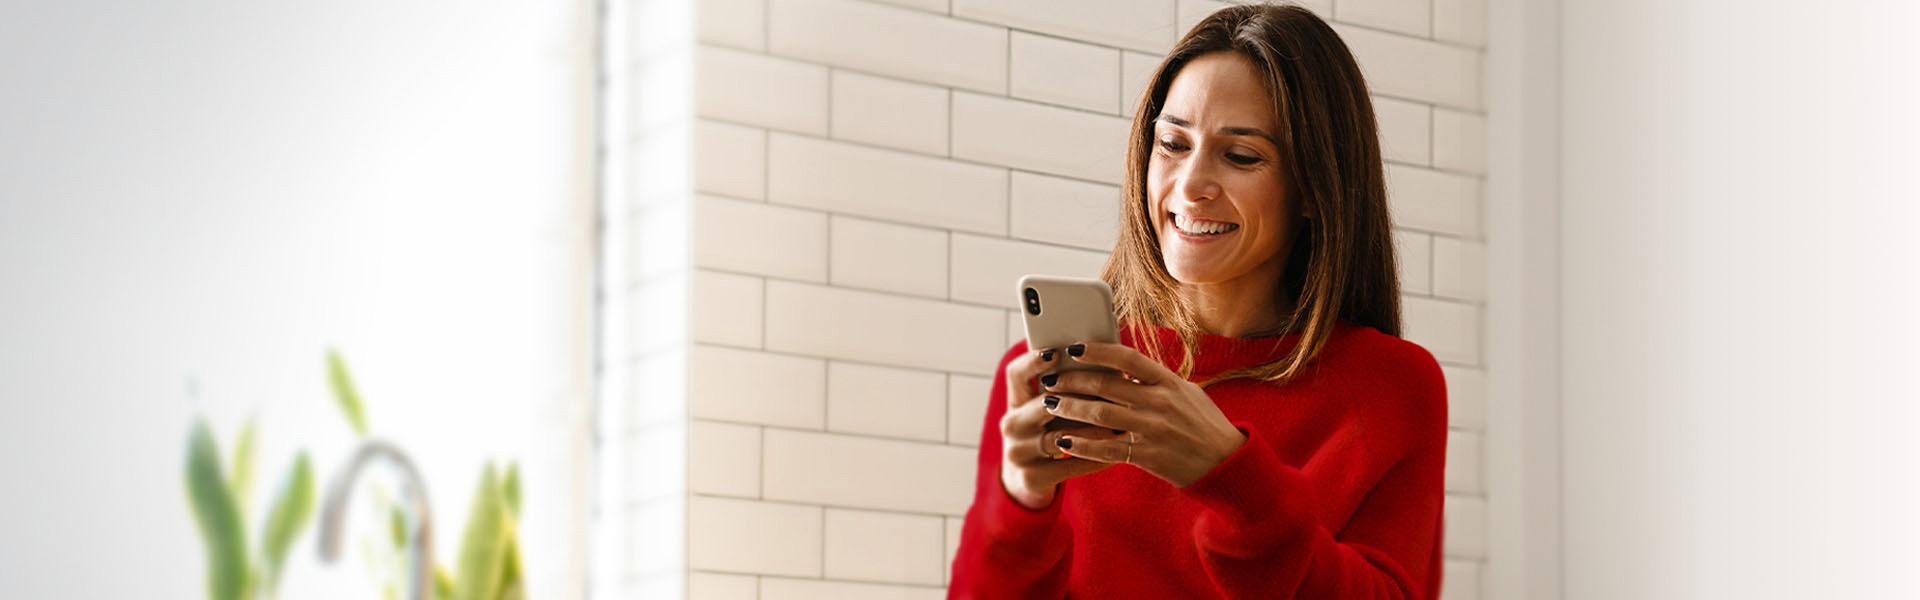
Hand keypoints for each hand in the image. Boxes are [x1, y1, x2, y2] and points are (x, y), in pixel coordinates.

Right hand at [998, 347, 1127, 509]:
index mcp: (1015, 402)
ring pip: (1061, 436)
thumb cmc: (1047, 433)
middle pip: (1042, 404)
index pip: (1016, 374)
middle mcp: (1011, 425)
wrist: (1027, 479)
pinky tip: (1117, 453)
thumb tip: (1104, 366)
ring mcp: (1018, 452)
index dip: (1033, 361)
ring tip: (1122, 424)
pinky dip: (1096, 459)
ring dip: (1094, 430)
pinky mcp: (1031, 477)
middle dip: (1078, 397)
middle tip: (1109, 390)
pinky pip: (1070, 465)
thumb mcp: (1047, 411)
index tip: (1056, 352)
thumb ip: (1065, 391)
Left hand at [1036, 341, 1247, 487]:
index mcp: (1168, 382)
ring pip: (1100, 414)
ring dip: (1069, 408)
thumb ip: (1155, 380)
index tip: (1073, 348)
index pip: (1127, 358)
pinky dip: (1082, 444)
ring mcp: (1153, 429)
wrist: (1226, 463)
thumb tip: (1122, 366)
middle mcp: (1159, 402)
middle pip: (1105, 385)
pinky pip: (1107, 449)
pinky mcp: (1147, 456)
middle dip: (1072, 380)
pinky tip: (1064, 441)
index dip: (1097, 350)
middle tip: (1050, 379)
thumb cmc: (1204, 424)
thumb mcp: (1185, 393)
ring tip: (1049, 404)